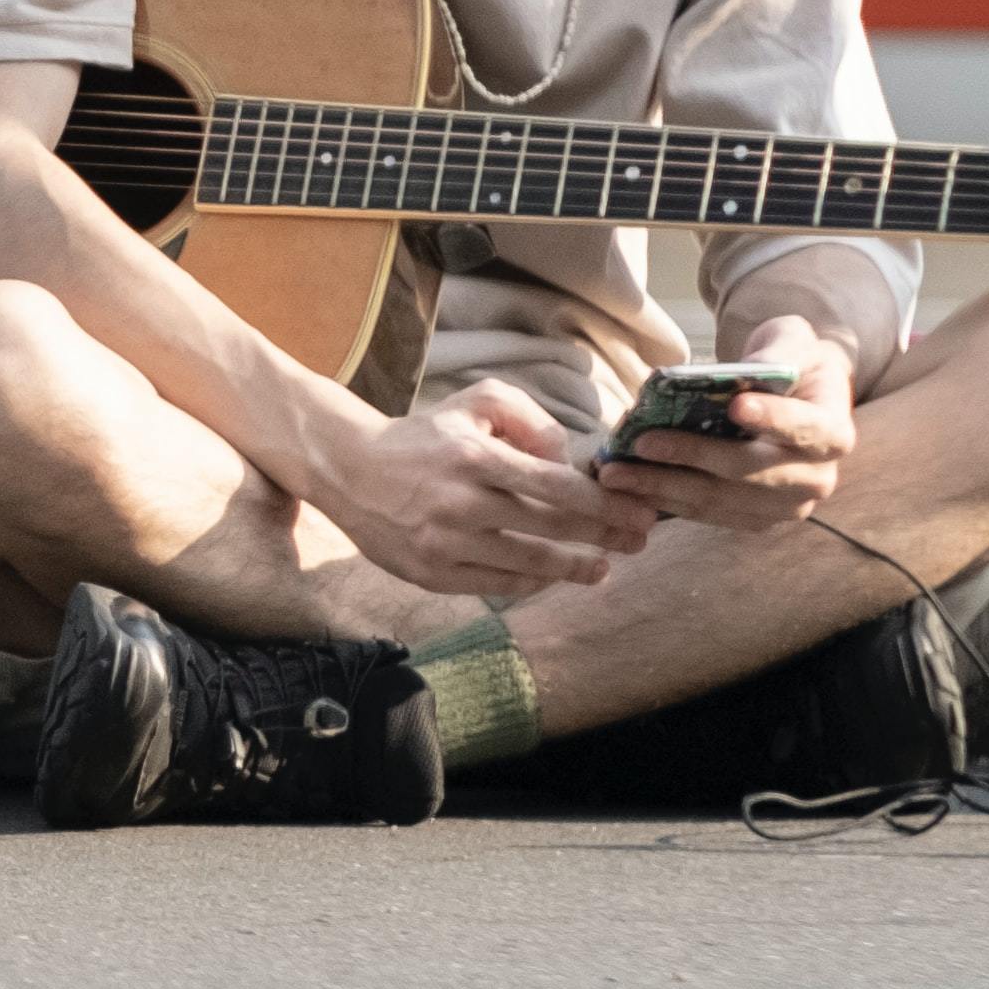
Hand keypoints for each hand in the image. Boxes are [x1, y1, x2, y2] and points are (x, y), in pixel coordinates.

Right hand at [310, 380, 655, 602]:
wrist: (348, 469)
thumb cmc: (424, 435)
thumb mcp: (476, 403)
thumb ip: (530, 419)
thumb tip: (566, 461)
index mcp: (475, 459)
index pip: (556, 487)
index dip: (605, 505)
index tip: (638, 511)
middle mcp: (460, 505)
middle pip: (551, 528)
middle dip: (604, 536)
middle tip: (639, 540)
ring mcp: (444, 545)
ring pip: (527, 565)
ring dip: (573, 568)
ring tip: (603, 569)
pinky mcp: (430, 574)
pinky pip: (495, 585)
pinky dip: (531, 583)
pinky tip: (553, 576)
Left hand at [601, 316, 861, 532]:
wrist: (795, 395)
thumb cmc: (792, 361)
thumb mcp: (792, 340)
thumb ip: (775, 352)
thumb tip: (740, 376)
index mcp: (834, 432)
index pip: (806, 429)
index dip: (772, 418)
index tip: (734, 406)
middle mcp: (818, 478)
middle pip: (751, 472)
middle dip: (692, 457)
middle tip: (641, 444)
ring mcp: (786, 506)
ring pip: (721, 500)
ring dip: (665, 487)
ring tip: (616, 473)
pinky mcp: (754, 519)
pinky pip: (708, 515)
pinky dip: (666, 502)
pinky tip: (628, 490)